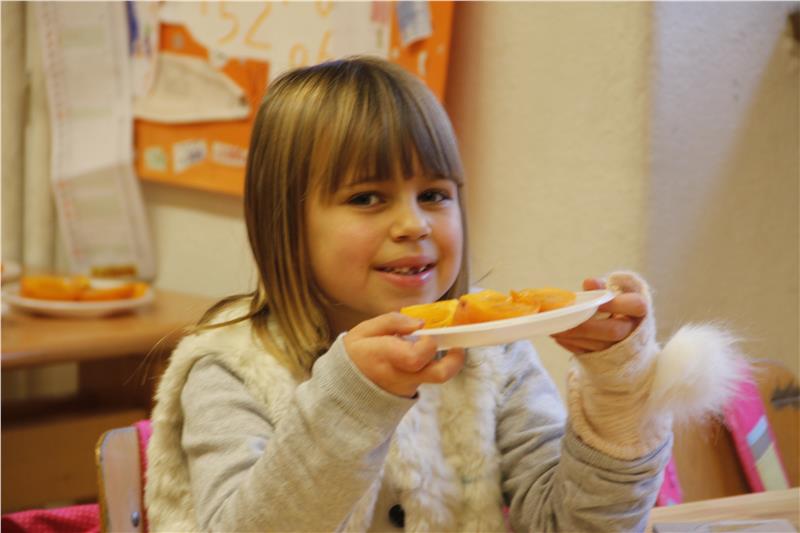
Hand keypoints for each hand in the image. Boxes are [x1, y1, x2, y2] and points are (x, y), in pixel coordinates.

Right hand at [344, 312, 465, 397]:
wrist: (345, 389)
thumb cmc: (356, 354)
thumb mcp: (364, 331)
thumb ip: (392, 322)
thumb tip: (420, 323)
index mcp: (385, 357)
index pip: (416, 356)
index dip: (428, 342)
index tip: (425, 331)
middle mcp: (400, 375)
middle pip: (440, 374)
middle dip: (454, 358)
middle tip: (456, 344)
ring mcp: (408, 386)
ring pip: (437, 377)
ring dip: (445, 360)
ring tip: (439, 345)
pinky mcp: (411, 391)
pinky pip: (427, 377)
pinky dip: (429, 364)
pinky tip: (419, 353)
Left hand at [552, 278, 646, 354]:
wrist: (626, 332)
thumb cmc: (616, 307)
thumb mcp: (614, 293)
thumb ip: (602, 288)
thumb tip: (589, 283)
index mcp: (638, 311)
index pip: (636, 306)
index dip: (616, 304)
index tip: (598, 301)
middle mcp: (632, 332)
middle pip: (613, 331)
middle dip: (585, 325)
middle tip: (563, 318)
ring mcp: (619, 349)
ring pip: (597, 345)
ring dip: (572, 335)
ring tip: (553, 325)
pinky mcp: (604, 359)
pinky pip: (586, 353)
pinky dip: (569, 343)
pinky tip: (557, 334)